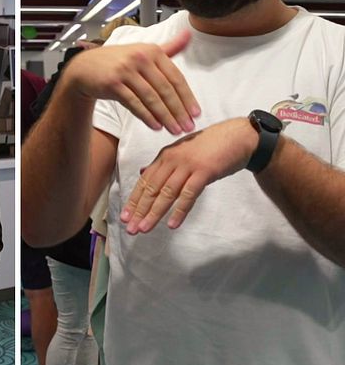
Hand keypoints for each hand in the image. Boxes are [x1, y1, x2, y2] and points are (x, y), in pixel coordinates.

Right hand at [65, 30, 199, 134]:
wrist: (85, 68)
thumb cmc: (118, 61)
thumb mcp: (143, 51)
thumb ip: (167, 47)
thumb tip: (189, 34)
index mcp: (152, 51)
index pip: (175, 77)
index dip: (187, 97)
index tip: (195, 113)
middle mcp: (140, 58)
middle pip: (165, 89)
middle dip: (178, 111)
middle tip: (188, 127)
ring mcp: (125, 71)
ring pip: (151, 98)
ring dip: (165, 117)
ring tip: (174, 130)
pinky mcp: (113, 84)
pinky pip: (134, 103)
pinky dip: (146, 116)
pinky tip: (156, 126)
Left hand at [121, 117, 257, 233]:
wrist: (239, 136)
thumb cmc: (210, 146)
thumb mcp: (182, 152)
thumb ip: (162, 164)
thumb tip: (142, 172)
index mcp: (165, 156)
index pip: (145, 181)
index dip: (134, 200)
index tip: (125, 217)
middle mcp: (172, 160)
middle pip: (151, 189)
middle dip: (139, 210)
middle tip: (130, 228)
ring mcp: (188, 165)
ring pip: (166, 193)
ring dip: (154, 213)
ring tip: (144, 228)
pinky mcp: (204, 171)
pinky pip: (189, 194)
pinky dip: (179, 210)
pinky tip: (172, 224)